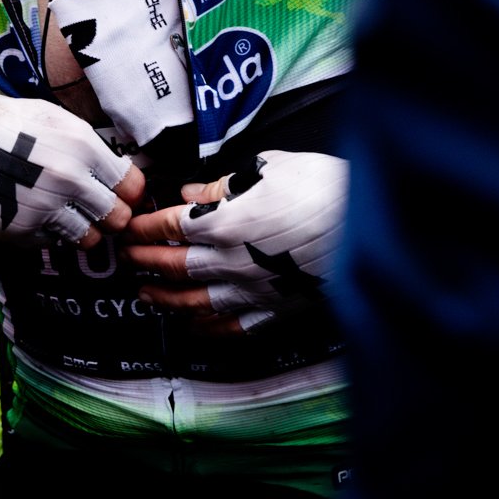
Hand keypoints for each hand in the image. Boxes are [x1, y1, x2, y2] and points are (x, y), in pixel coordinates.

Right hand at [0, 84, 145, 247]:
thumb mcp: (52, 118)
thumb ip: (88, 146)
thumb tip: (117, 170)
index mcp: (82, 146)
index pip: (131, 185)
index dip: (128, 191)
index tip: (119, 191)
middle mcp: (68, 180)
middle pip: (116, 218)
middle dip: (109, 214)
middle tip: (95, 207)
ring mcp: (44, 208)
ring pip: (89, 239)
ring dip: (82, 229)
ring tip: (64, 212)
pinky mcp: (19, 231)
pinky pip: (53, 243)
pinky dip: (49, 233)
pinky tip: (33, 212)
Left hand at [124, 151, 347, 334]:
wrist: (371, 225)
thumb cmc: (322, 187)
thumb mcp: (269, 169)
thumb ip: (222, 185)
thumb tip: (190, 193)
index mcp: (226, 222)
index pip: (169, 226)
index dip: (144, 227)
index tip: (131, 227)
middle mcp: (232, 261)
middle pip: (174, 266)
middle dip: (144, 263)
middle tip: (127, 260)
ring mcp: (253, 291)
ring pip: (194, 303)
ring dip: (165, 300)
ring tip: (147, 296)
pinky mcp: (276, 309)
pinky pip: (233, 327)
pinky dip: (207, 329)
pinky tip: (193, 326)